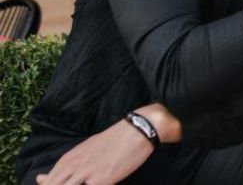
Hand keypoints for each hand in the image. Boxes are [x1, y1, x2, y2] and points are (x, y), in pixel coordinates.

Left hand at [36, 117, 154, 184]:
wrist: (135, 131)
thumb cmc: (112, 140)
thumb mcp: (82, 150)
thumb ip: (61, 167)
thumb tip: (39, 179)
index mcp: (66, 160)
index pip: (46, 183)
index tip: (66, 182)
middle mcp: (73, 167)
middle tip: (82, 181)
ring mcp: (87, 174)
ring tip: (89, 180)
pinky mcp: (102, 180)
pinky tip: (99, 183)